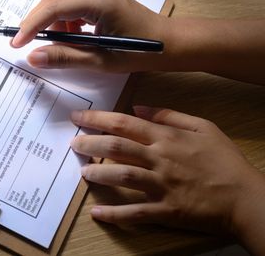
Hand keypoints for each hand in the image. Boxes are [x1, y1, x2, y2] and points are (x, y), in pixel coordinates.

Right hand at [10, 0, 165, 71]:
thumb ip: (64, 57)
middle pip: (53, 2)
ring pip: (61, 5)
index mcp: (98, 0)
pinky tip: (74, 39)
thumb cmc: (142, 52)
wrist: (172, 43)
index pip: (53, 7)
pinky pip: (71, 6)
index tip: (17, 43)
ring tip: (59, 47)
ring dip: (53, 25)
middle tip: (24, 45)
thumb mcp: (100, 60)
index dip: (31, 25)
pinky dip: (65, 23)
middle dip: (37, 24)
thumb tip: (33, 57)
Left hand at [71, 106, 264, 252]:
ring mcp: (163, 186)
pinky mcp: (168, 210)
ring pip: (123, 176)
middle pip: (117, 147)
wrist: (247, 198)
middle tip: (73, 143)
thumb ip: (170, 115)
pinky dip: (115, 214)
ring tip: (82, 172)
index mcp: (167, 138)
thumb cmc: (226, 162)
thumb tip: (139, 107)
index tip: (78, 118)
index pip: (124, 124)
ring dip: (99, 174)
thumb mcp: (204, 127)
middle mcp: (161, 159)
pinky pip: (136, 213)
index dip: (97, 120)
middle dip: (90, 144)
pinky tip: (96, 213)